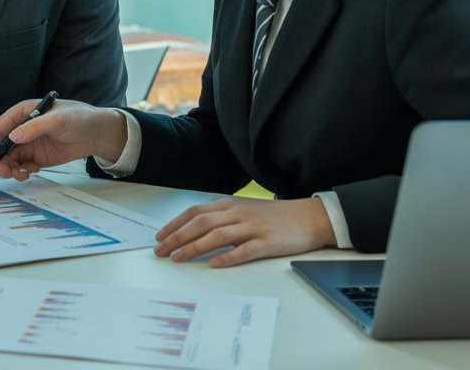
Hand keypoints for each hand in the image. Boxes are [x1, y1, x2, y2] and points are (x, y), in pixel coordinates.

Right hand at [0, 100, 127, 180]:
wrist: (96, 133)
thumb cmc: (79, 118)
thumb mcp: (57, 120)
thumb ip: (34, 127)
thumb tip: (13, 137)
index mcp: (23, 113)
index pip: (0, 127)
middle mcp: (23, 128)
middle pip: (2, 146)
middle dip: (0, 160)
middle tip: (6, 173)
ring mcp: (29, 143)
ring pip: (10, 158)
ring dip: (11, 169)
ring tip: (22, 175)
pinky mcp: (37, 155)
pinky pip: (22, 166)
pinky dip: (23, 172)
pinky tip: (32, 172)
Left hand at [154, 196, 335, 267]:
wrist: (309, 217)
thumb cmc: (275, 217)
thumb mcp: (244, 210)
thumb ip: (222, 217)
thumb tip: (195, 229)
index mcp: (230, 205)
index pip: (195, 213)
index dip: (175, 224)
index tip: (159, 236)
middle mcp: (238, 214)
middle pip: (200, 224)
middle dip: (177, 237)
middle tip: (160, 251)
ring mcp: (252, 227)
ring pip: (217, 235)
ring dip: (194, 247)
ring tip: (178, 258)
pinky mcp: (267, 243)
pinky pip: (244, 250)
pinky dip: (227, 257)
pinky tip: (214, 264)